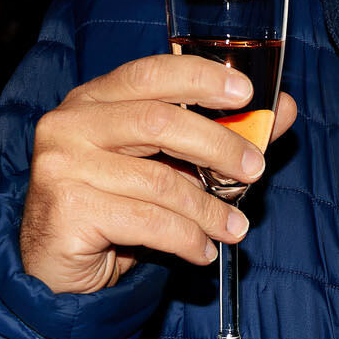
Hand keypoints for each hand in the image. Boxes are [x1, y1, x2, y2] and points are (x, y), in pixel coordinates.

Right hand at [19, 54, 298, 294]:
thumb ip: (219, 133)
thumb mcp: (168, 163)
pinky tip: (203, 251)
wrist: (58, 265)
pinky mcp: (67, 211)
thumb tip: (280, 108)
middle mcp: (71, 124)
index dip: (201, 78)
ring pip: (160, 182)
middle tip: (256, 170)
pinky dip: (186, 239)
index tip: (246, 93)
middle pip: (159, 122)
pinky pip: (147, 222)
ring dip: (209, 210)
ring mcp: (62, 167)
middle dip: (218, 146)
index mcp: (94, 99)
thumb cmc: (116, 204)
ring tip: (235, 229)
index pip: (151, 72)